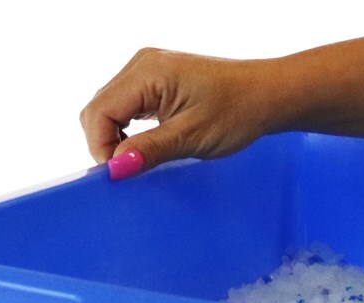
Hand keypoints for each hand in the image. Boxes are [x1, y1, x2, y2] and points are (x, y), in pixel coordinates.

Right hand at [80, 49, 277, 170]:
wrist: (264, 95)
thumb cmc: (236, 112)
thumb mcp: (191, 138)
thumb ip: (149, 150)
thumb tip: (116, 168)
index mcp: (147, 72)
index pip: (99, 112)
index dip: (101, 148)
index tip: (119, 177)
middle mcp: (141, 64)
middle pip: (98, 109)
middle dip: (105, 144)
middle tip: (127, 174)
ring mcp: (146, 70)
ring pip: (108, 108)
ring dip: (115, 138)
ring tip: (138, 162)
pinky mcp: (155, 80)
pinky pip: (125, 106)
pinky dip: (126, 130)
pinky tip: (144, 147)